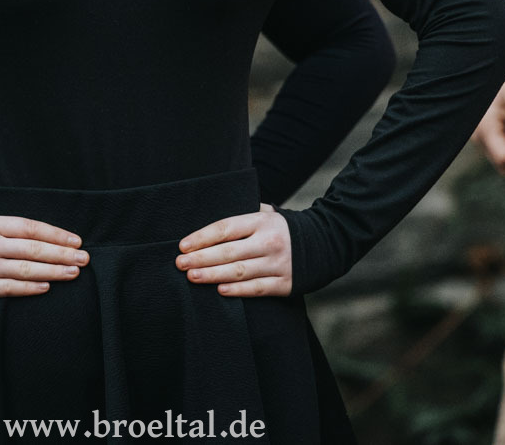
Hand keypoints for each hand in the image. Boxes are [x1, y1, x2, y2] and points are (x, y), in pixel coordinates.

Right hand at [0, 215, 86, 297]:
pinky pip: (9, 288)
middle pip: (33, 249)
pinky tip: (46, 288)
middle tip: (84, 259)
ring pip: (26, 269)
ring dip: (53, 272)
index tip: (76, 240)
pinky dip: (29, 288)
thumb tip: (15, 217)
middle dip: (62, 254)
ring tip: (73, 273)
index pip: (30, 227)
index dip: (55, 234)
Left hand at [175, 204, 291, 296]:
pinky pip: (257, 288)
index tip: (183, 245)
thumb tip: (208, 228)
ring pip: (240, 271)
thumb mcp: (266, 214)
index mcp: (261, 221)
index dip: (202, 237)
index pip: (226, 228)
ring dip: (213, 275)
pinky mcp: (285, 283)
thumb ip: (242, 218)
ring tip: (192, 277)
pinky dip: (238, 290)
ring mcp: (278, 263)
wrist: (323, 244)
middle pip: (229, 251)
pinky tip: (220, 290)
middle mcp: (269, 241)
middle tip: (180, 263)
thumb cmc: (282, 229)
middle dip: (201, 258)